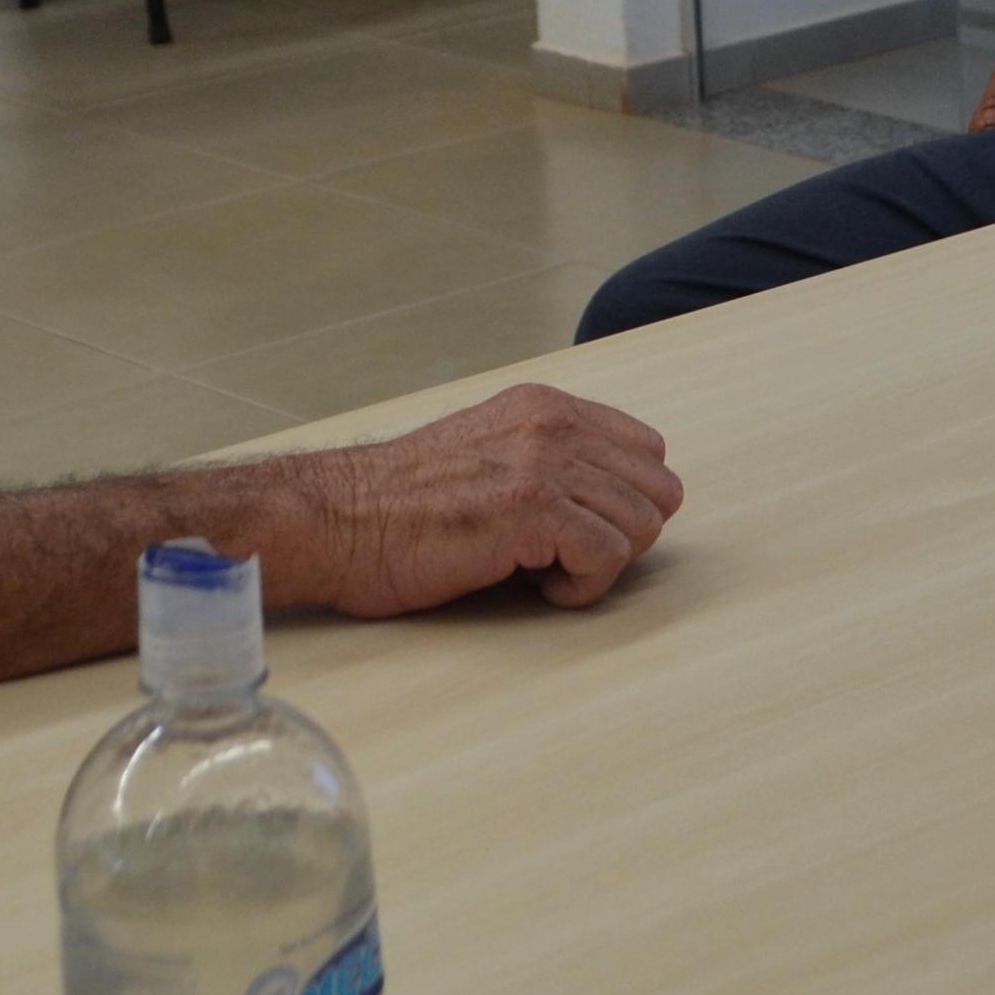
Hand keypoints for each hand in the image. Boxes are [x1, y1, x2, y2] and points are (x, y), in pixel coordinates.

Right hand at [285, 385, 683, 614]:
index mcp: (546, 406)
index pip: (647, 450)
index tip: (578, 529)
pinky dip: (581, 587)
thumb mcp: (488, 451)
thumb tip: (610, 501)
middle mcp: (553, 424)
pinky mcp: (532, 509)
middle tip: (567, 556)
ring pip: (641, 526)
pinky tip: (536, 585)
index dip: (624, 503)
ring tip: (543, 570)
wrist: (336, 521)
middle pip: (658, 490)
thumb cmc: (400, 506)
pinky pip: (608, 557)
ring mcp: (544, 463)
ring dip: (600, 564)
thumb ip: (548, 459)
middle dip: (623, 535)